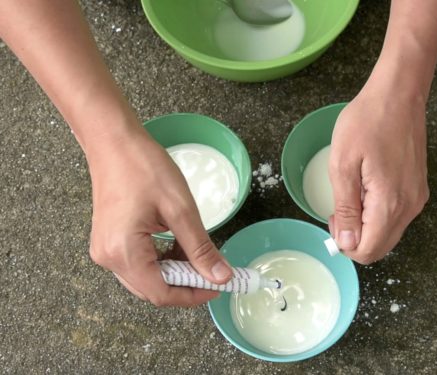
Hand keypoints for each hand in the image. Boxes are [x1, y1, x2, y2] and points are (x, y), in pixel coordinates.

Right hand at [87, 127, 232, 306]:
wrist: (113, 141)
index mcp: (124, 252)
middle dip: (186, 284)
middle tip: (213, 269)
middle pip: (153, 290)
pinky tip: (178, 246)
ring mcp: (105, 250)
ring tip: (197, 254)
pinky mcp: (109, 242)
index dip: (194, 295)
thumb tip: (220, 276)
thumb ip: (200, 248)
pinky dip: (161, 261)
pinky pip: (138, 264)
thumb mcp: (181, 209)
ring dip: (175, 272)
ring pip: (146, 278)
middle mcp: (109, 258)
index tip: (218, 285)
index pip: (161, 294)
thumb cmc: (143, 166)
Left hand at [328, 73, 428, 263]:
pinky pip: (397, 218)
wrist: (398, 95)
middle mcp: (409, 207)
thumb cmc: (366, 123)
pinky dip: (378, 216)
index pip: (368, 251)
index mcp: (389, 204)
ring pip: (389, 234)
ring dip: (366, 227)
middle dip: (355, 239)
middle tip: (338, 210)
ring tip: (351, 196)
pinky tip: (366, 190)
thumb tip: (346, 243)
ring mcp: (417, 198)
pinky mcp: (418, 189)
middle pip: (381, 247)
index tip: (333, 218)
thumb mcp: (343, 165)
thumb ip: (346, 208)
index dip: (345, 244)